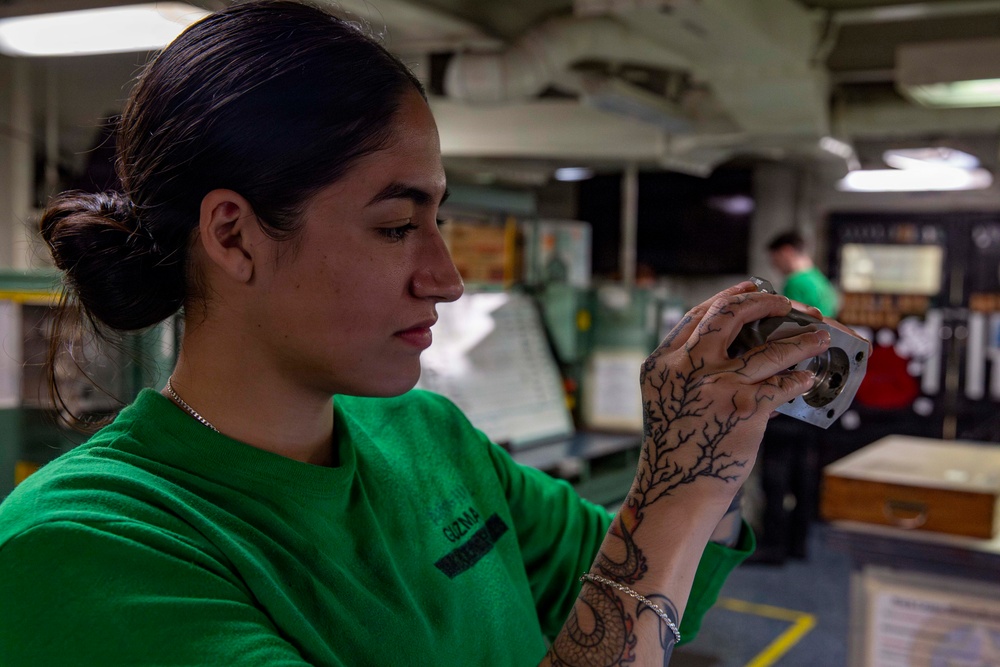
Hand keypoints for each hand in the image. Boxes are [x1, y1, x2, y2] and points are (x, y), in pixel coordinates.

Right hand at [635, 282, 829, 506]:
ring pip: (769, 350)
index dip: (728, 296)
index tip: (750, 288)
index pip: (697, 316)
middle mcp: (687, 367)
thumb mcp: (667, 400)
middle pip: (729, 315)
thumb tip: (741, 353)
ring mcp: (717, 384)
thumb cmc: (674, 448)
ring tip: (820, 338)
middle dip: (763, 303)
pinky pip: (782, 385)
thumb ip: (690, 373)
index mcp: (663, 362)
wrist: (675, 489)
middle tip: (786, 305)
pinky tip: (808, 379)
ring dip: (801, 341)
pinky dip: (799, 380)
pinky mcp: (745, 407)